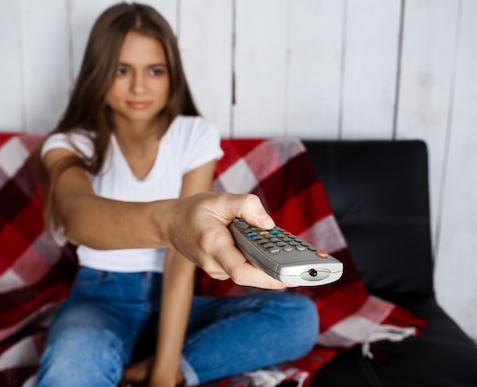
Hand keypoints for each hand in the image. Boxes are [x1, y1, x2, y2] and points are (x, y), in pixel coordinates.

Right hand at [160, 192, 287, 289]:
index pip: (242, 270)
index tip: (291, 277)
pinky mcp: (223, 270)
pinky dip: (259, 260)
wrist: (171, 225)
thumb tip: (268, 224)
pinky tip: (271, 249)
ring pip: (250, 271)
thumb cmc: (194, 211)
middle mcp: (215, 264)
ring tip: (291, 253)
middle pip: (251, 274)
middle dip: (278, 270)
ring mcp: (218, 270)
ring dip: (269, 263)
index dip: (268, 278)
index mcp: (213, 245)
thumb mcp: (219, 199)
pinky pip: (245, 268)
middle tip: (305, 265)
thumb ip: (246, 206)